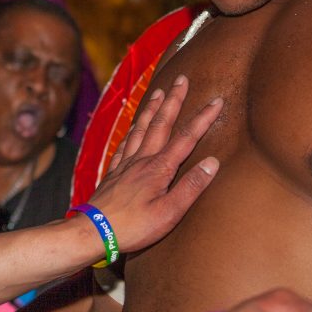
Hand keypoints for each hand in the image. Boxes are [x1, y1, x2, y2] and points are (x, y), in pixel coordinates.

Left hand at [86, 75, 222, 253]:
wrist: (94, 231)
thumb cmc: (134, 227)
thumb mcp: (170, 213)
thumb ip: (191, 187)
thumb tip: (213, 162)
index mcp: (159, 168)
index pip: (187, 137)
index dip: (203, 118)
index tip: (217, 100)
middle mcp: (142, 160)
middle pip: (161, 123)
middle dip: (174, 100)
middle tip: (182, 79)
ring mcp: (126, 164)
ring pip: (141, 128)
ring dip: (152, 108)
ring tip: (158, 92)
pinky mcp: (114, 172)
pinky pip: (125, 143)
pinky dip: (132, 129)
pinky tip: (133, 126)